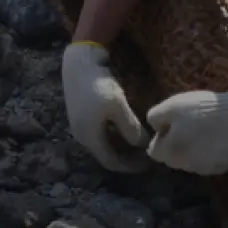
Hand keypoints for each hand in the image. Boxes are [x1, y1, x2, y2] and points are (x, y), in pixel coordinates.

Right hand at [62, 42, 151, 171]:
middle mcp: (81, 135)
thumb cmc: (98, 84)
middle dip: (126, 157)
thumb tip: (143, 145)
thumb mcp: (117, 106)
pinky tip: (126, 128)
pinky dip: (114, 135)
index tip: (148, 163)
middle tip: (145, 154)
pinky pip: (100, 133)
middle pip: (106, 154)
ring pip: (103, 143)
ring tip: (139, 142)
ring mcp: (80, 125)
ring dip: (120, 146)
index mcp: (89, 137)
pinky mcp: (81, 114)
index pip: (111, 162)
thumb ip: (130, 128)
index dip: (130, 166)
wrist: (79, 61)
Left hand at [143, 89, 227, 175]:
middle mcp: (186, 167)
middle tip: (190, 124)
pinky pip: (210, 160)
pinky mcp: (223, 167)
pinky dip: (212, 152)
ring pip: (191, 160)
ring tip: (206, 129)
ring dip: (194, 148)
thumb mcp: (171, 106)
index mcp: (171, 153)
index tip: (173, 123)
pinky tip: (219, 137)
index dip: (161, 136)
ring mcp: (206, 169)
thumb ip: (155, 118)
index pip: (154, 151)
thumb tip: (156, 128)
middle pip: (173, 157)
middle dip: (177, 144)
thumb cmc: (202, 110)